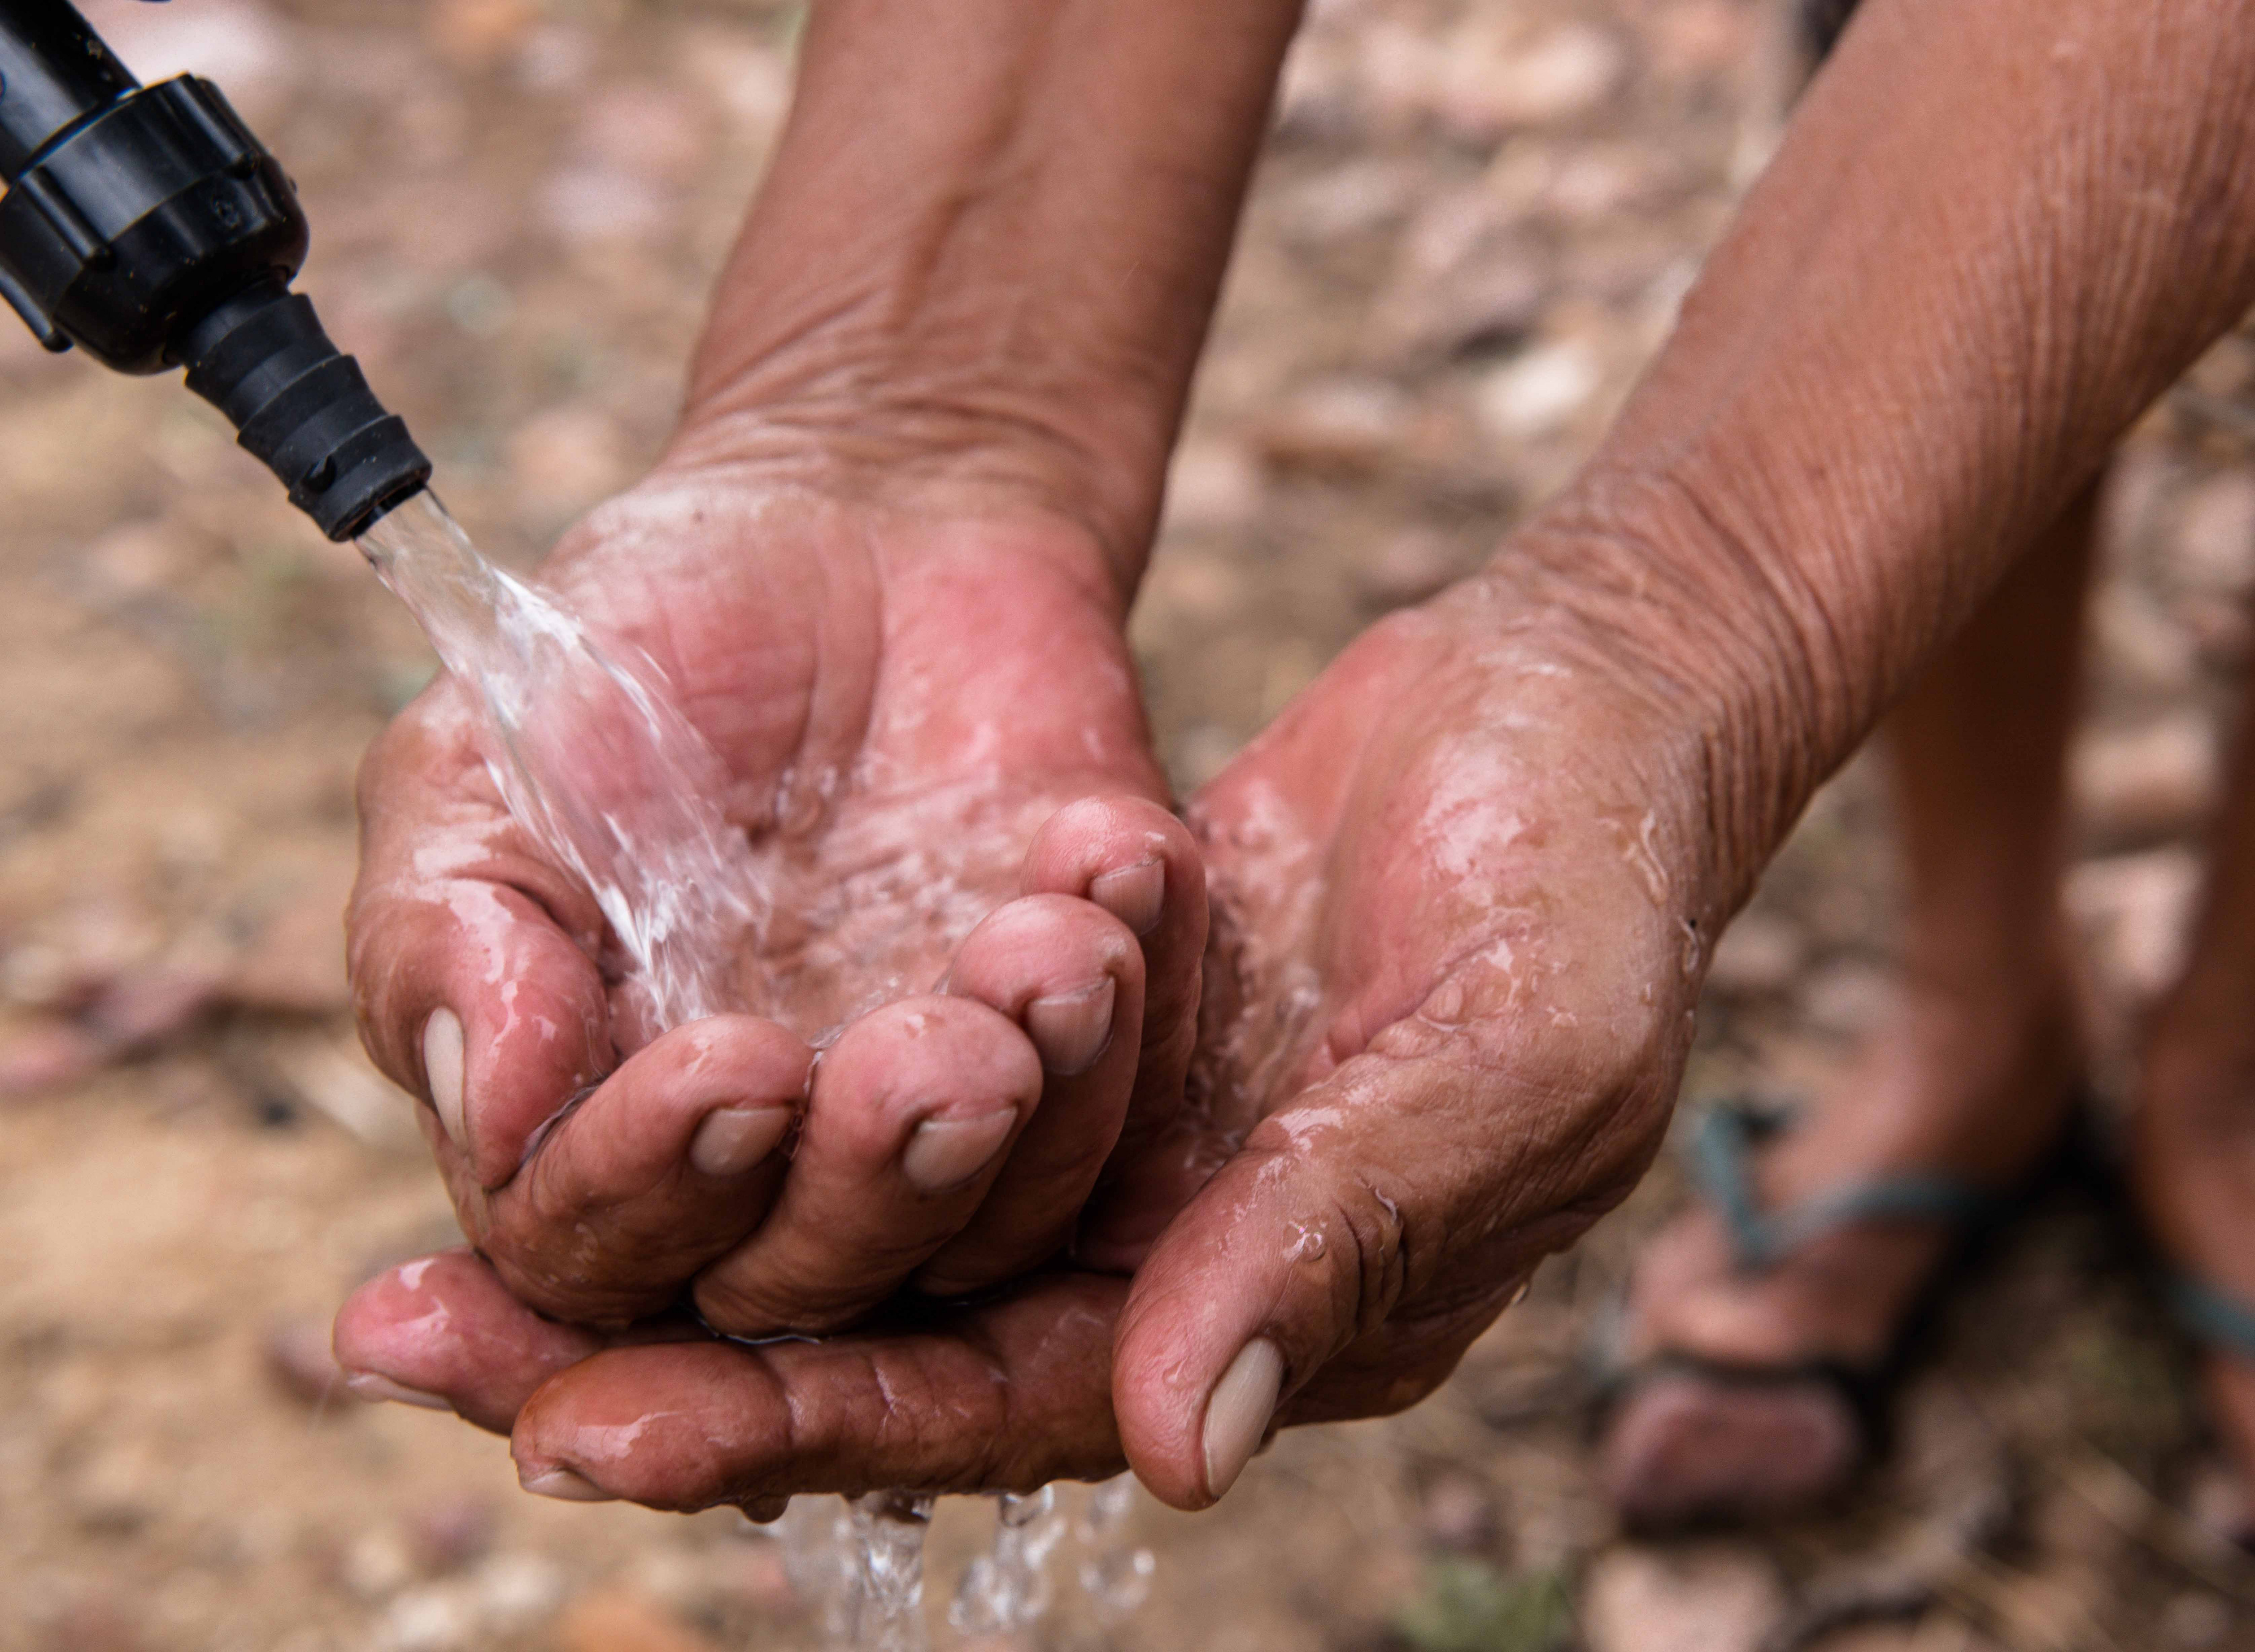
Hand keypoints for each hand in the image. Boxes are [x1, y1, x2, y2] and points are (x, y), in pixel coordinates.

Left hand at [337, 556, 1726, 1511]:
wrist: (1581, 709)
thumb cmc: (1587, 889)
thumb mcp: (1506, 1061)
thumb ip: (1342, 1238)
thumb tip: (1182, 1445)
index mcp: (1283, 1317)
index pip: (1006, 1406)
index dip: (802, 1423)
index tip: (586, 1431)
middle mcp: (1175, 1269)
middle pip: (886, 1353)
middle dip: (668, 1364)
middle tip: (422, 1354)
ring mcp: (1119, 1154)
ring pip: (856, 1241)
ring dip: (664, 1244)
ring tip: (435, 1259)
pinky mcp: (1076, 1040)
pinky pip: (883, 1101)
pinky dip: (746, 1115)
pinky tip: (590, 1099)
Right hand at [347, 458, 1207, 1337]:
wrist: (850, 524)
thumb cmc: (634, 656)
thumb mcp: (486, 764)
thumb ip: (453, 936)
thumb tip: (488, 1103)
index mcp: (596, 1135)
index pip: (602, 1249)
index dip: (656, 1184)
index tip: (735, 1065)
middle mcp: (774, 1171)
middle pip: (815, 1280)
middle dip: (876, 1183)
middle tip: (937, 1063)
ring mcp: (949, 1122)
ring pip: (1003, 1223)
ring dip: (1044, 1110)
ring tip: (1055, 959)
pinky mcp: (1099, 1050)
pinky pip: (1146, 1096)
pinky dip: (1148, 993)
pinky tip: (1120, 860)